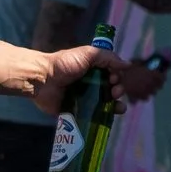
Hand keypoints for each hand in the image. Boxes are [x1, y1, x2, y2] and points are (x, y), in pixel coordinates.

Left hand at [33, 42, 160, 112]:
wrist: (43, 80)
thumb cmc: (64, 64)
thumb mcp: (87, 54)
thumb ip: (107, 57)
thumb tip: (127, 65)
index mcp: (93, 70)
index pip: (112, 74)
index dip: (118, 77)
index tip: (115, 79)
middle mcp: (90, 84)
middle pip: (112, 90)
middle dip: (119, 91)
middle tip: (115, 92)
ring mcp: (84, 99)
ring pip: (106, 104)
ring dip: (116, 105)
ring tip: (118, 106)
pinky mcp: (77, 112)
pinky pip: (94, 116)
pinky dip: (105, 117)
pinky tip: (112, 116)